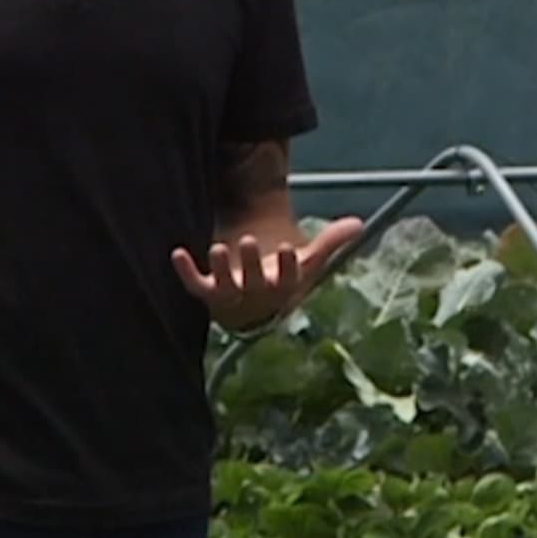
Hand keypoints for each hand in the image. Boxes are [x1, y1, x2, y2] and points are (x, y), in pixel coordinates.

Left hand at [172, 217, 367, 331]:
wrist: (251, 314)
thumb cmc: (280, 282)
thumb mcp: (306, 264)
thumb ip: (330, 242)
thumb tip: (359, 223)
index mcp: (282, 288)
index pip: (288, 280)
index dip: (287, 267)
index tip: (288, 250)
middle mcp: (256, 294)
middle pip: (254, 281)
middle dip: (251, 264)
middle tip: (247, 242)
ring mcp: (230, 294)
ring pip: (225, 285)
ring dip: (220, 268)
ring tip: (216, 248)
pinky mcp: (208, 292)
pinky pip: (195, 285)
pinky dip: (186, 272)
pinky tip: (177, 253)